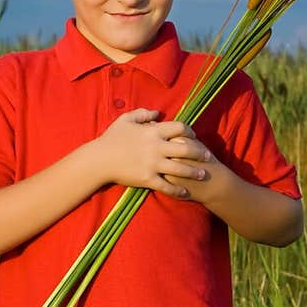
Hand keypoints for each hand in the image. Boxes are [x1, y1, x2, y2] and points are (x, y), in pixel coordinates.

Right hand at [94, 108, 212, 198]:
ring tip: (203, 174)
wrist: (99, 160)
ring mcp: (152, 164)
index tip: (194, 137)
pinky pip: (167, 186)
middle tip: (207, 156)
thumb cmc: (111, 138)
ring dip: (194, 172)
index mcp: (152, 131)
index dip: (190, 132)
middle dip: (199, 152)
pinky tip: (186, 193)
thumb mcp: (126, 120)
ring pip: (180, 169)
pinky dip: (178, 190)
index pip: (179, 128)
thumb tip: (158, 113)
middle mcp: (156, 147)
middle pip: (185, 149)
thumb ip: (143, 114)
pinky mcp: (147, 179)